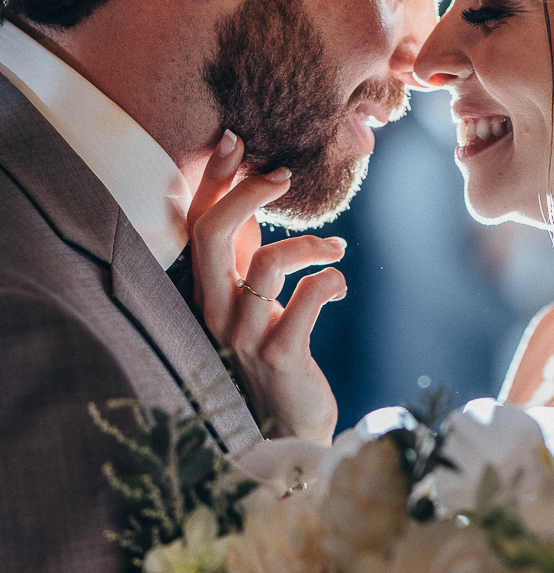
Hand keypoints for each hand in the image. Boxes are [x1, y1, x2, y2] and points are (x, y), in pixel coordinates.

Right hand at [188, 131, 346, 444]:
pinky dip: (327, 281)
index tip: (236, 140)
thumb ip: (249, 255)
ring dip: (307, 244)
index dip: (213, 180)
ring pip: (265, 266)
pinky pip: (304, 303)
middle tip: (285, 174)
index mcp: (209, 293)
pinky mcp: (282, 358)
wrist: (290, 433)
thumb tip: (254, 194)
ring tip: (334, 248)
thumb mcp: (256, 303)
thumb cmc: (277, 359)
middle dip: (248, 193)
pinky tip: (338, 282)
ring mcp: (245, 338)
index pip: (196, 225)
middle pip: (212, 236)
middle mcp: (216, 313)